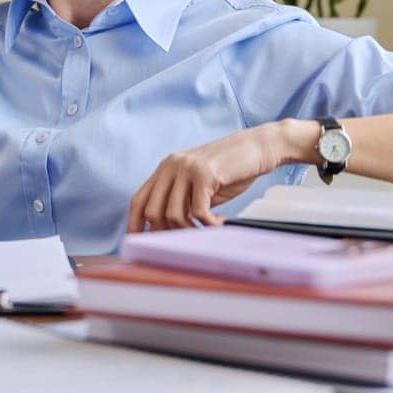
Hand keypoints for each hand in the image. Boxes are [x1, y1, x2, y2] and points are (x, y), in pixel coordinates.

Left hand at [127, 123, 290, 231]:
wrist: (257, 146)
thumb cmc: (231, 170)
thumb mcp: (199, 186)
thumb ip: (182, 202)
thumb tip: (166, 231)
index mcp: (165, 168)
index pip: (139, 200)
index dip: (135, 225)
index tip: (139, 245)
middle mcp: (171, 165)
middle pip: (152, 211)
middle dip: (166, 232)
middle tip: (188, 240)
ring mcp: (186, 167)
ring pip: (173, 214)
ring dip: (190, 230)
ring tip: (207, 230)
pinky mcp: (204, 173)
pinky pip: (199, 211)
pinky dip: (208, 225)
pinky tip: (220, 222)